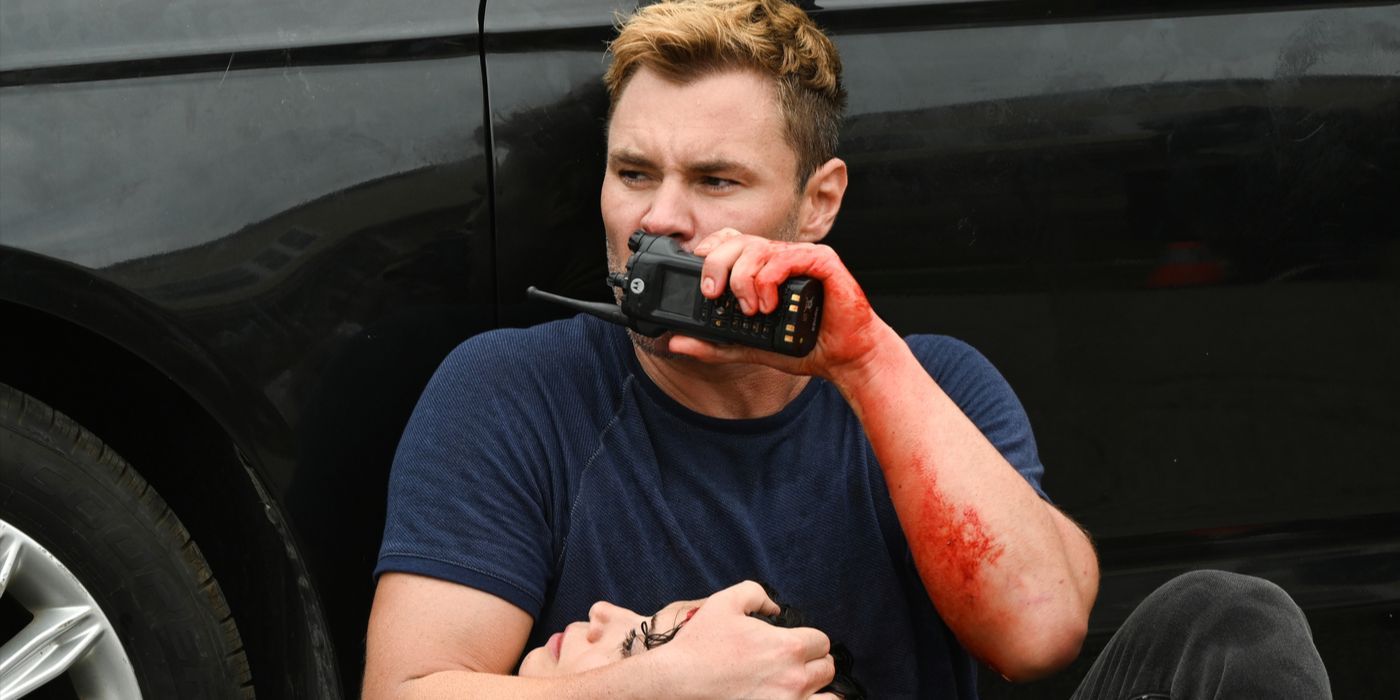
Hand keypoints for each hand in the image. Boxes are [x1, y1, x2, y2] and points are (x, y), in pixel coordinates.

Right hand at [643, 581, 835, 699]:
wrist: (677, 681)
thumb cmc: (700, 645)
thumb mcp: (725, 602)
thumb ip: (756, 595)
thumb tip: (775, 608)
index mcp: (788, 646)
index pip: (822, 641)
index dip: (809, 639)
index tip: (795, 643)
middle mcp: (794, 678)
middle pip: (827, 668)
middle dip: (814, 662)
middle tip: (796, 663)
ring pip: (828, 697)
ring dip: (817, 688)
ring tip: (801, 685)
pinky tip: (796, 698)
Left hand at [669, 229, 896, 382]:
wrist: (845, 358)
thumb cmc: (806, 346)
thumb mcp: (750, 347)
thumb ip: (715, 344)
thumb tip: (676, 343)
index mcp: (764, 267)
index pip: (729, 241)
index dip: (709, 250)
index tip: (701, 280)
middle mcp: (780, 256)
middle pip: (737, 240)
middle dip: (717, 265)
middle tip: (713, 293)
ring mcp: (801, 256)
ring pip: (758, 248)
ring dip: (743, 278)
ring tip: (750, 308)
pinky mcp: (821, 262)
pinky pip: (786, 257)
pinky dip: (769, 280)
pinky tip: (769, 305)